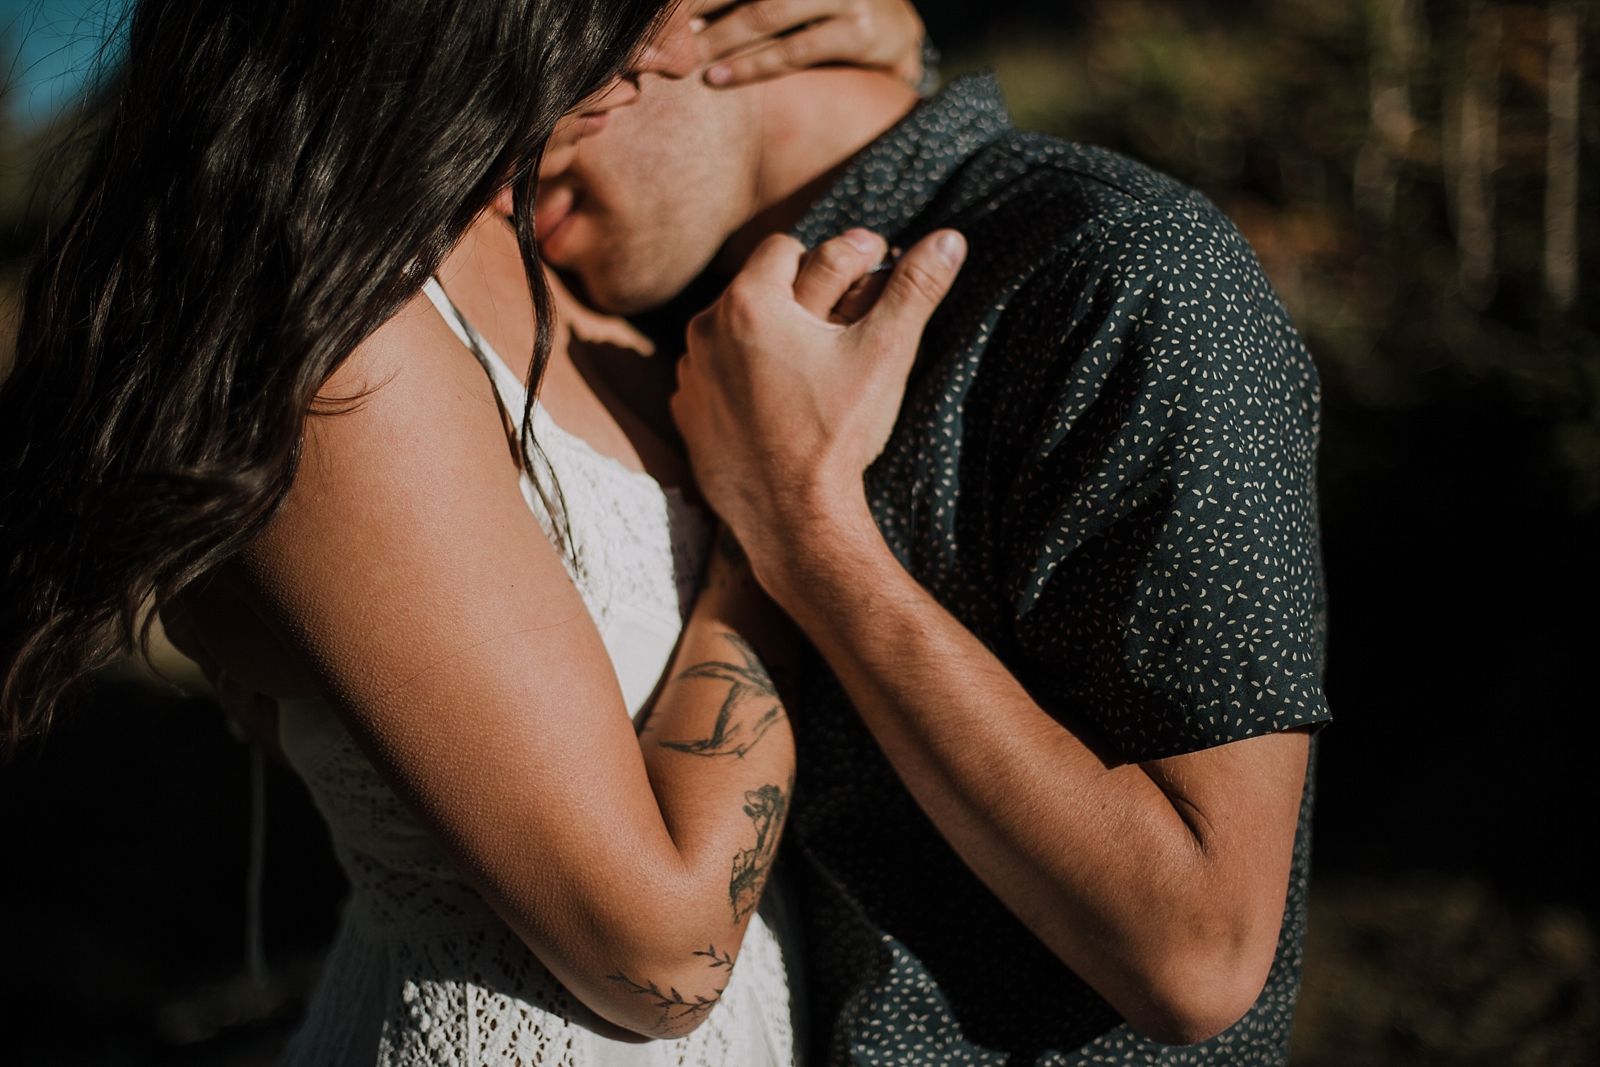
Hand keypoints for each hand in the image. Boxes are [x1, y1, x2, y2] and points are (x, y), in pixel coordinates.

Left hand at [648, 0, 926, 89]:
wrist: (898, 28)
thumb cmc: (826, 6)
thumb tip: (683, 17)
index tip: (663, 9)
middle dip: (699, 4)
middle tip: (660, 29)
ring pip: (766, 13)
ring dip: (718, 37)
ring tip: (683, 57)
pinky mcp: (861, 32)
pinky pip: (793, 52)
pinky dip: (750, 65)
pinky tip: (717, 77)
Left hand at [670, 227, 964, 581]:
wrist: (794, 519)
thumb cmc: (837, 432)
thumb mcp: (884, 353)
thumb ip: (915, 289)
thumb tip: (950, 239)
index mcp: (749, 302)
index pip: (784, 248)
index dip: (826, 259)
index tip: (856, 279)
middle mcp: (706, 331)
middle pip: (755, 289)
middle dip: (796, 298)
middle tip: (837, 320)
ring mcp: (690, 375)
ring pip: (730, 334)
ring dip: (763, 339)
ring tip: (804, 365)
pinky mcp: (687, 415)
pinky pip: (713, 378)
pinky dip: (740, 381)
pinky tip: (774, 403)